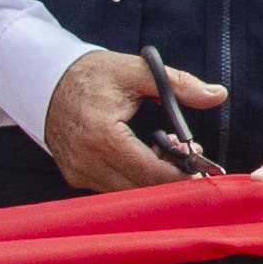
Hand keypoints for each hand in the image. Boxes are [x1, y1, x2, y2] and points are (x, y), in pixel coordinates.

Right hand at [44, 51, 225, 192]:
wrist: (43, 79)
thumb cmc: (91, 74)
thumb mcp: (136, 71)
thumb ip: (179, 84)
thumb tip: (219, 94)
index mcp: (102, 137)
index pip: (151, 173)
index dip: (181, 176)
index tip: (203, 168)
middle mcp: (87, 162)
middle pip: (142, 189)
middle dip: (171, 178)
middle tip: (189, 156)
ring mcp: (78, 173)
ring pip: (128, 192)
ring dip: (152, 179)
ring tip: (167, 150)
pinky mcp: (74, 176)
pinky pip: (112, 187)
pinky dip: (133, 177)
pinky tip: (144, 155)